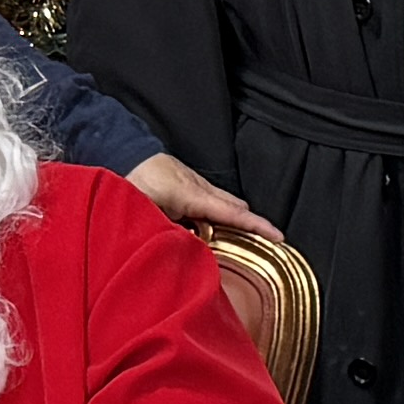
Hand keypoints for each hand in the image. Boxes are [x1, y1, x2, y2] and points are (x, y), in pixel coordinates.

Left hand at [128, 151, 285, 245]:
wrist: (125, 154)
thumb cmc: (132, 184)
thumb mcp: (146, 212)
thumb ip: (169, 230)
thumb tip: (191, 249)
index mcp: (192, 195)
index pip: (232, 213)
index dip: (256, 226)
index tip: (278, 237)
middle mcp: (200, 188)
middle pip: (234, 208)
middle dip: (249, 226)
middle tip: (261, 248)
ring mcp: (197, 184)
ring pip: (223, 204)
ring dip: (229, 222)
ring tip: (232, 244)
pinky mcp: (190, 185)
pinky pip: (211, 201)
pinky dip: (215, 216)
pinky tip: (204, 230)